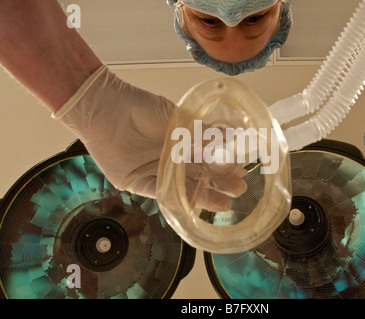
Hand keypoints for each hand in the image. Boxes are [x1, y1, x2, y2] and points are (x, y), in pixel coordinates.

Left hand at [55, 65, 246, 210]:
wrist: (106, 106)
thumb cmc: (140, 107)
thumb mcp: (176, 119)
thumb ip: (201, 132)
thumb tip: (233, 136)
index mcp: (181, 145)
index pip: (207, 160)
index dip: (223, 168)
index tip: (241, 172)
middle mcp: (170, 162)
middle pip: (198, 177)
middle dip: (218, 185)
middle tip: (238, 190)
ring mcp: (154, 173)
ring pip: (182, 188)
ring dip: (201, 196)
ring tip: (222, 204)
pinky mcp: (136, 182)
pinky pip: (157, 192)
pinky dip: (172, 198)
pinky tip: (191, 205)